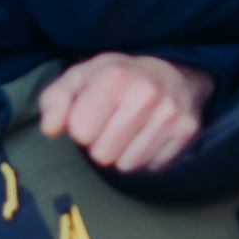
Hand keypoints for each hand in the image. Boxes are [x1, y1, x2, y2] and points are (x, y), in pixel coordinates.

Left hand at [37, 52, 212, 171]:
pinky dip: (146, 156)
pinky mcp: (187, 130)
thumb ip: (55, 100)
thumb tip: (50, 128)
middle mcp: (146, 93)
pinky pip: (151, 167)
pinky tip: (149, 134)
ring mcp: (171, 113)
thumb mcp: (80, 78)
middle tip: (112, 124)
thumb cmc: (117, 79)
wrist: (173, 72)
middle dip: (102, 144)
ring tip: (131, 130)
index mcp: (115, 76)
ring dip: (123, 153)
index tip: (92, 114)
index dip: (81, 126)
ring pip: (127, 164)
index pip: (80, 132)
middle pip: (102, 154)